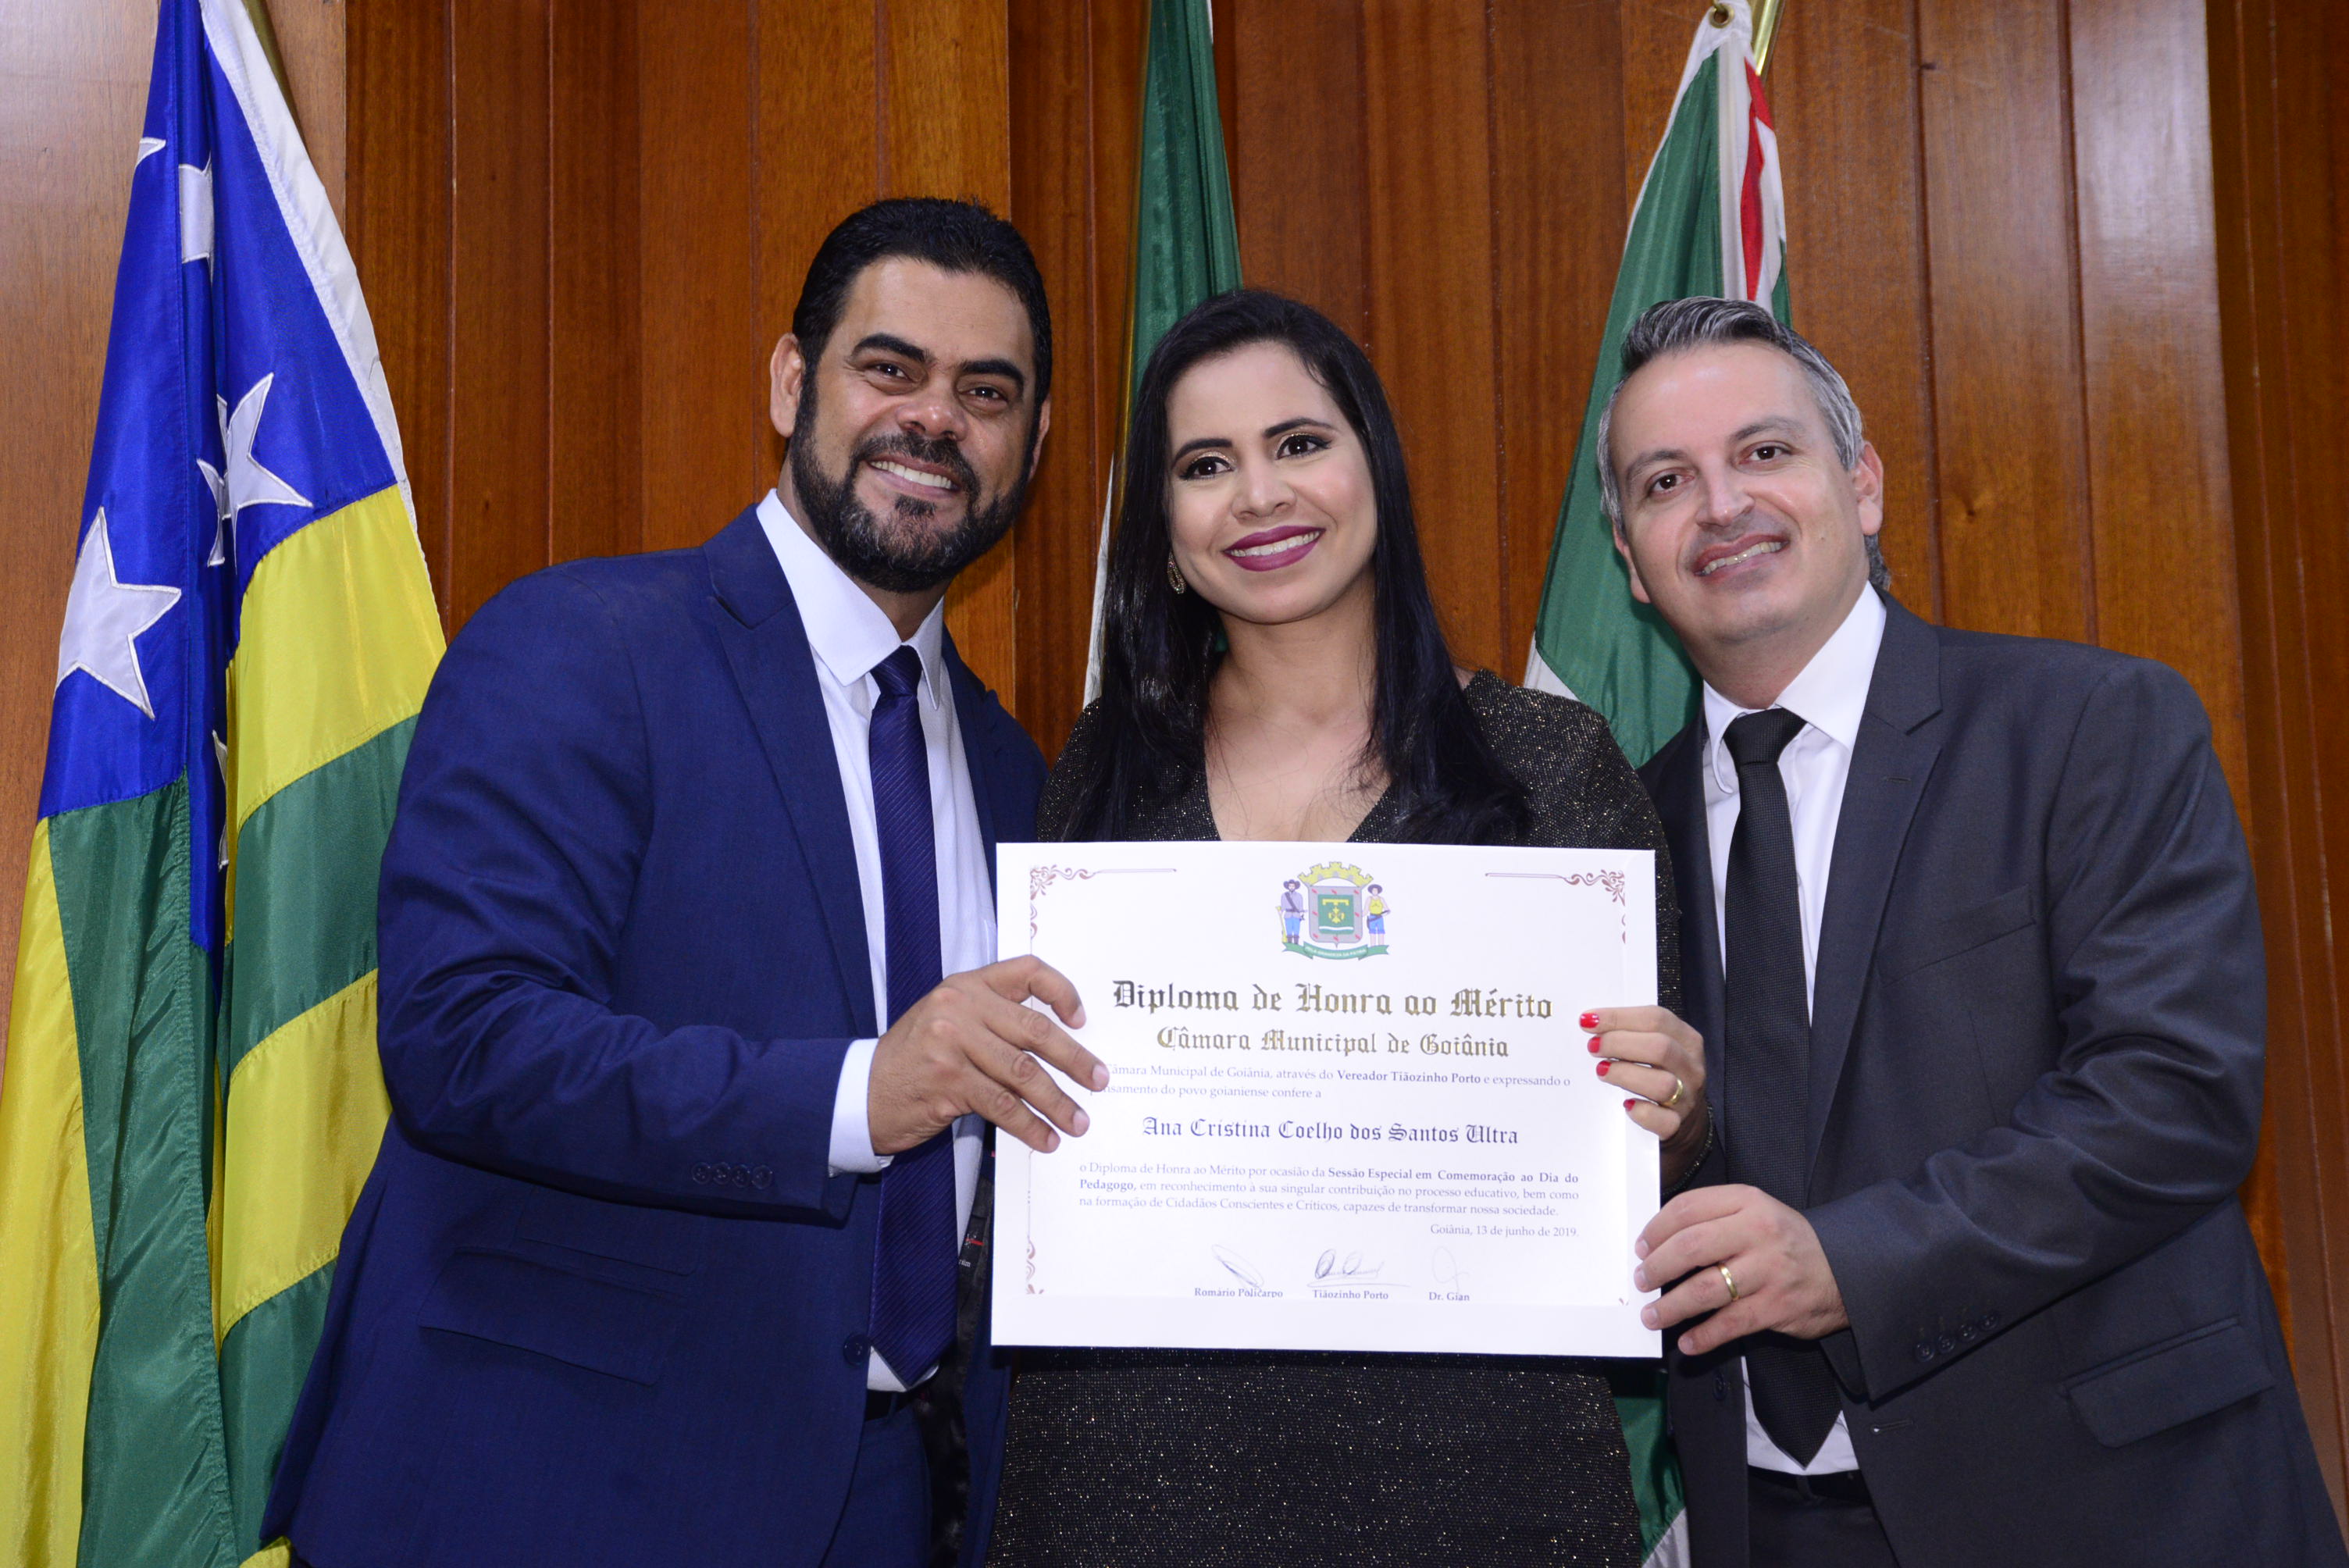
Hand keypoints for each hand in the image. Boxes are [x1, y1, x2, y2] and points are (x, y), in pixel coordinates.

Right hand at [868, 956, 1105, 1154]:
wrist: (863, 1092)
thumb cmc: (915, 1058)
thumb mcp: (949, 1022)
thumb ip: (993, 1021)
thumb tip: (1056, 1047)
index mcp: (967, 985)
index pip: (1027, 971)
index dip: (1061, 991)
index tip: (1081, 1020)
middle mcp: (961, 1006)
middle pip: (1035, 1029)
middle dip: (1074, 1059)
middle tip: (1099, 1080)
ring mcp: (952, 1042)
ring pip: (1023, 1072)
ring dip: (1057, 1101)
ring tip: (1078, 1121)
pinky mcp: (948, 1081)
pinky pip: (1002, 1105)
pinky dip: (1030, 1126)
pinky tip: (1045, 1139)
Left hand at [1582, 1007, 1709, 1183]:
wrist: (1685, 1121)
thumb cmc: (1660, 1074)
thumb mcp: (1656, 1048)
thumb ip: (1632, 1033)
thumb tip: (1591, 1022)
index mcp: (1687, 1040)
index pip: (1656, 1018)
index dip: (1619, 1017)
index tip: (1588, 1019)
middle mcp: (1691, 1067)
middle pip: (1660, 1047)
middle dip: (1619, 1043)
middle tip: (1593, 1046)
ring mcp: (1687, 1098)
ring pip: (1662, 1084)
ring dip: (1625, 1074)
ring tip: (1602, 1071)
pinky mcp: (1676, 1125)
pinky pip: (1661, 1120)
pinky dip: (1640, 1112)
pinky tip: (1625, 1104)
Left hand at [1633, 1184, 1848, 1354]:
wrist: (1847, 1268)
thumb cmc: (1786, 1240)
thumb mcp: (1757, 1212)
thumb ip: (1715, 1219)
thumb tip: (1659, 1243)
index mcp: (1748, 1202)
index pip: (1688, 1208)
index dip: (1656, 1229)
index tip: (1640, 1247)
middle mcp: (1758, 1232)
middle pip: (1690, 1247)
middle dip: (1656, 1268)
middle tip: (1641, 1281)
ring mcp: (1769, 1271)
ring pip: (1705, 1289)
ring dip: (1670, 1307)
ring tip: (1651, 1316)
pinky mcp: (1777, 1307)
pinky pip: (1730, 1324)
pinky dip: (1703, 1336)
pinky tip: (1687, 1342)